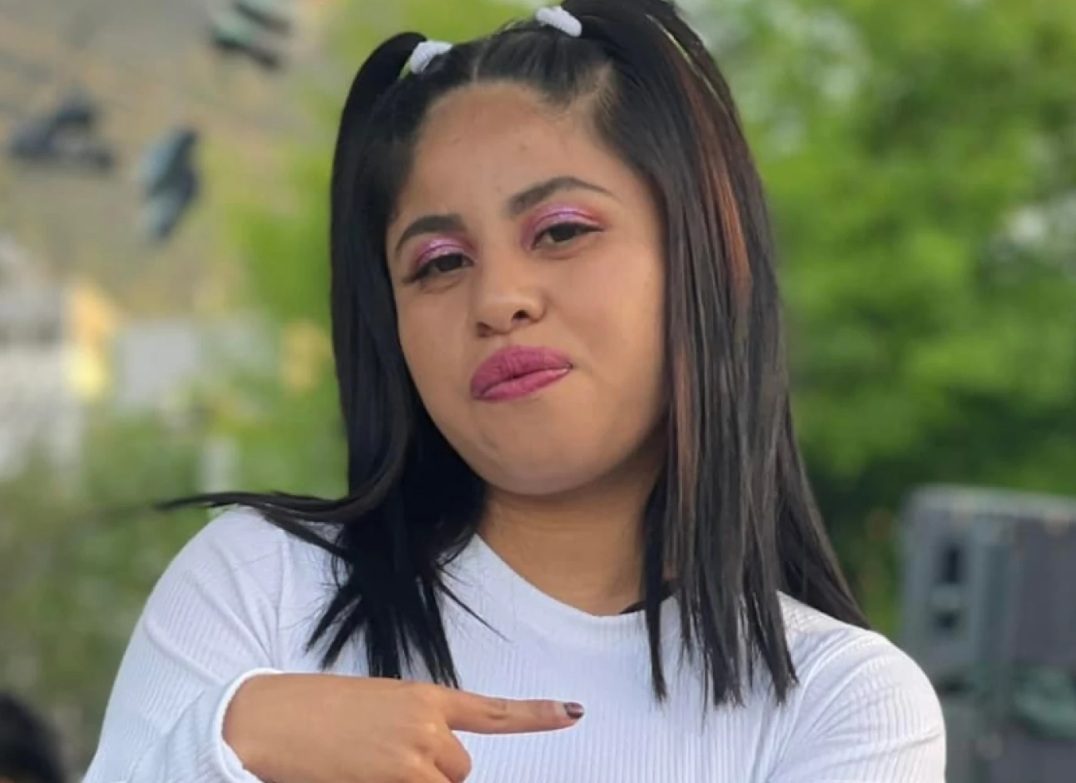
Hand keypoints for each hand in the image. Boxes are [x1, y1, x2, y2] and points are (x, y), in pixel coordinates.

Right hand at [224, 673, 582, 782]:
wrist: (269, 718)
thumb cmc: (316, 713)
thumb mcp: (377, 707)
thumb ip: (417, 727)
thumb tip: (439, 762)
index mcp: (424, 697)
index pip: (489, 710)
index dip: (535, 714)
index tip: (573, 713)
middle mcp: (427, 723)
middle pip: (460, 772)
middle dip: (433, 776)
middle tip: (384, 761)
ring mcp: (412, 754)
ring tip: (370, 766)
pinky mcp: (395, 779)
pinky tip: (368, 772)